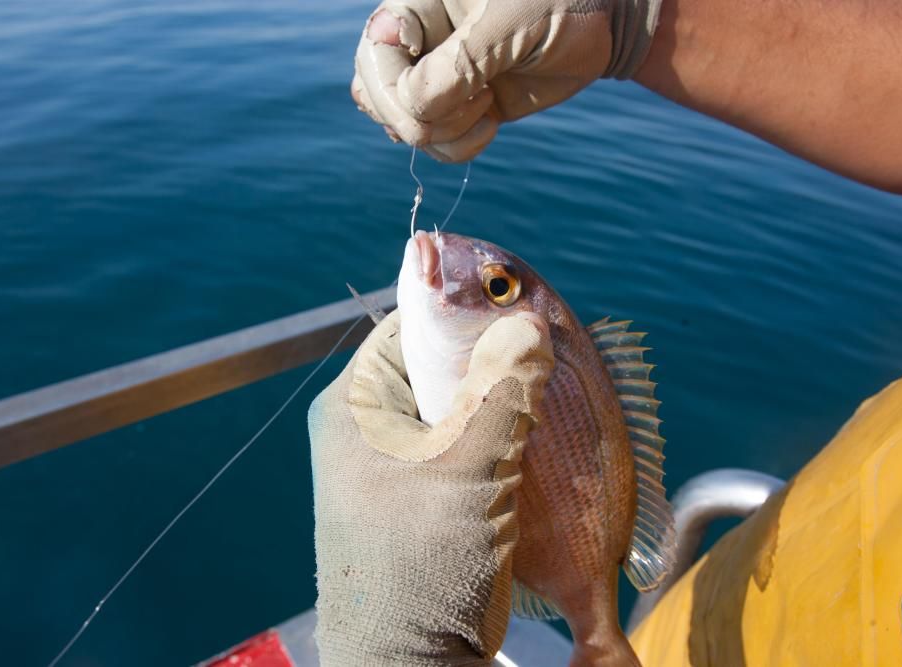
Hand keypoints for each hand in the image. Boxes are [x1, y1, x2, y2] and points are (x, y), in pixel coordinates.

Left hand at [308, 310, 552, 665]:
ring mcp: (391, 465)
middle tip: (545, 355)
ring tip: (547, 398)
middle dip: (491, 361)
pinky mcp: (419, 498)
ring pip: (456, 409)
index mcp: (355, 406)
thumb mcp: (466, 470)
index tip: (522, 311)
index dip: (466, 313)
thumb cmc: (420, 567)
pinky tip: (532, 443)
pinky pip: (463, 448)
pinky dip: (498, 442)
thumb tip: (527, 326)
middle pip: (437, 368)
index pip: (411, 328)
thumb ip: (500, 392)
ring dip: (500, 405)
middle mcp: (366, 429)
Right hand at [352, 0, 661, 161]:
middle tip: (478, 102)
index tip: (458, 80)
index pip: (376, 50)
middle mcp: (415, 39)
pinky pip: (429, 143)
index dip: (397, 83)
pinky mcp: (454, 108)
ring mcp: (431, 77)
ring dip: (440, 135)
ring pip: (398, 124)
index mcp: (417, 3)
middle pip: (374, 93)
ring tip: (488, 108)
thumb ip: (460, 63)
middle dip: (419, 117)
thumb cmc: (561, 3)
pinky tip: (490, 124)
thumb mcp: (511, 23)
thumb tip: (411, 106)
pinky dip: (455, 148)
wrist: (601, 27)